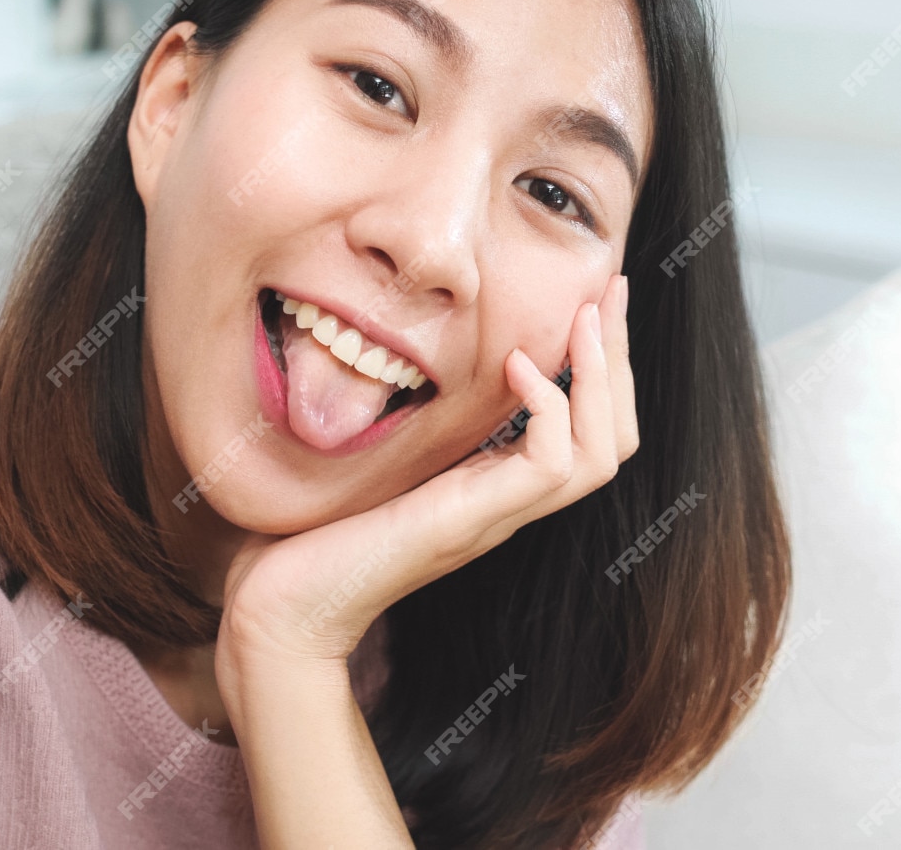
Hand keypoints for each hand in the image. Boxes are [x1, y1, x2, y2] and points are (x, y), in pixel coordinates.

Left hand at [216, 273, 638, 677]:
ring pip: (600, 453)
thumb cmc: (313, 537)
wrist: (282, 608)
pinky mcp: (468, 521)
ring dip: (602, 377)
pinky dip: (548, 407)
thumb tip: (405, 357)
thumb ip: (410, 425)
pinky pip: (548, 465)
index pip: (587, 432)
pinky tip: (516, 365)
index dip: (603, 368)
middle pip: (613, 438)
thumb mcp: (377, 461)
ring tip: (587, 319)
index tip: (595, 301)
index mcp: (493, 489)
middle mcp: (508, 505)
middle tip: (614, 292)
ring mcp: (494, 517)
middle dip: (619, 360)